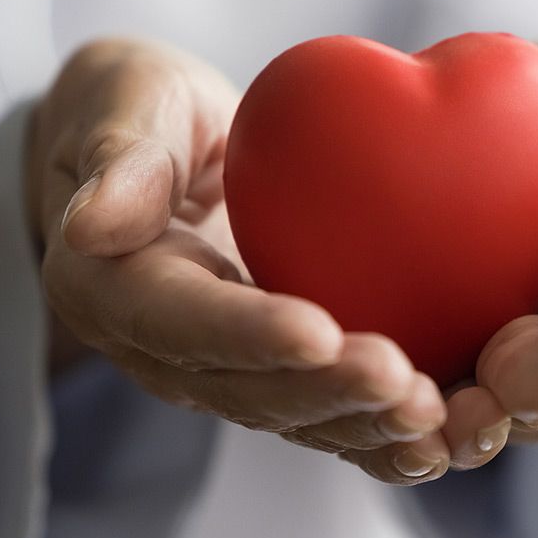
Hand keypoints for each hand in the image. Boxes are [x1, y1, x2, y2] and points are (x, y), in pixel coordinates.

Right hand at [29, 38, 452, 484]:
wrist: (154, 152)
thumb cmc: (137, 105)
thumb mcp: (121, 102)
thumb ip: (116, 160)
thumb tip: (89, 226)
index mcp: (111, 288)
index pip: (181, 320)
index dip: (247, 333)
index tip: (318, 331)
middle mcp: (163, 349)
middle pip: (245, 389)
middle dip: (327, 393)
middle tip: (405, 382)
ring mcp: (221, 369)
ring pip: (294, 416)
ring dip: (365, 426)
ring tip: (439, 418)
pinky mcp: (272, 372)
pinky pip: (326, 413)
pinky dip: (382, 433)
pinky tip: (448, 434)